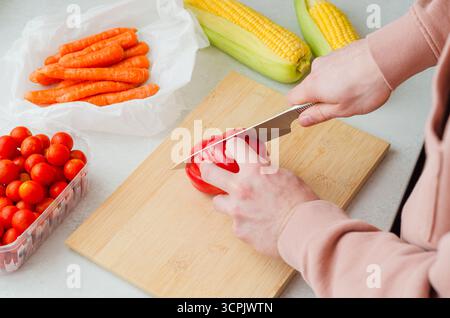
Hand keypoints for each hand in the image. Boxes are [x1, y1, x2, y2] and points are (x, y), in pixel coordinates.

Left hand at [199, 137, 317, 256]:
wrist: (305, 231)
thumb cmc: (302, 204)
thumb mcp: (286, 176)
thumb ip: (267, 171)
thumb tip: (260, 167)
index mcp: (254, 170)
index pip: (234, 147)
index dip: (232, 146)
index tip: (229, 148)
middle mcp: (240, 187)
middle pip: (209, 172)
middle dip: (207, 168)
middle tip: (207, 168)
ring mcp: (236, 210)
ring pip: (218, 202)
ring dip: (227, 202)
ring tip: (240, 206)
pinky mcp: (238, 230)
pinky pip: (235, 223)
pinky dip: (244, 223)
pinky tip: (257, 224)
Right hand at [287, 39, 390, 126]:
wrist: (387, 57)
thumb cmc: (367, 85)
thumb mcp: (342, 110)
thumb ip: (319, 115)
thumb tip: (303, 120)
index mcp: (312, 86)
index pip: (291, 99)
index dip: (299, 109)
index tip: (312, 114)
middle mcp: (316, 70)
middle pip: (309, 88)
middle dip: (321, 98)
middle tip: (341, 105)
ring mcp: (328, 59)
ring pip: (323, 77)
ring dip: (333, 86)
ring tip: (355, 91)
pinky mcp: (341, 52)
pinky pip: (335, 68)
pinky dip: (343, 75)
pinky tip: (359, 79)